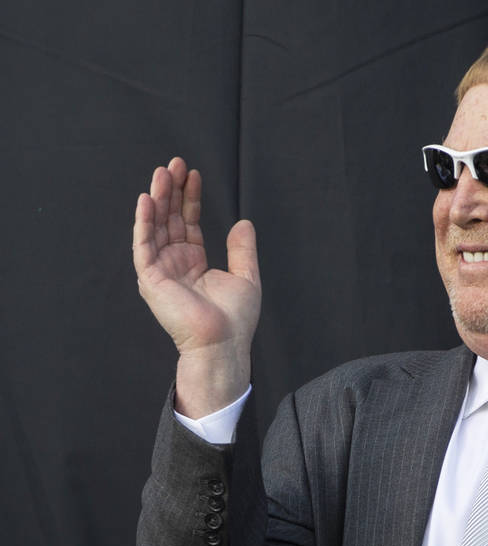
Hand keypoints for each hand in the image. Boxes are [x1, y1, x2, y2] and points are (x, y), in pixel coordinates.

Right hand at [132, 157, 261, 416]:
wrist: (223, 342)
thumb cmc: (235, 318)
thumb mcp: (246, 277)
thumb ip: (242, 249)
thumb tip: (244, 222)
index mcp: (194, 263)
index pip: (188, 223)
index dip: (190, 198)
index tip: (194, 174)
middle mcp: (175, 263)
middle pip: (169, 220)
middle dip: (171, 191)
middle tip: (174, 163)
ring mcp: (161, 270)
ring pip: (155, 227)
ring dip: (157, 199)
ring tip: (161, 173)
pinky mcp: (150, 278)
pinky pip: (143, 245)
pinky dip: (144, 222)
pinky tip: (147, 200)